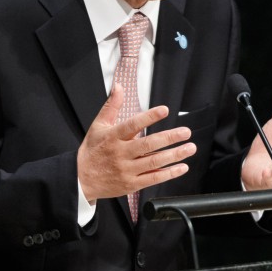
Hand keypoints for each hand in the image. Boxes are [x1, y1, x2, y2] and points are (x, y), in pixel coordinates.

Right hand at [77, 82, 194, 202]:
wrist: (81, 180)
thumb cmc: (92, 150)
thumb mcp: (98, 126)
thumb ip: (111, 106)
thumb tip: (119, 86)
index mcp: (113, 137)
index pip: (133, 124)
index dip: (149, 117)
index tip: (165, 110)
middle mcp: (120, 153)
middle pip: (148, 145)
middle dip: (170, 138)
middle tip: (186, 132)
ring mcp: (126, 170)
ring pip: (154, 162)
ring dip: (174, 155)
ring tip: (190, 148)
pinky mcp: (131, 184)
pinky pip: (153, 178)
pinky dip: (169, 173)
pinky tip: (182, 167)